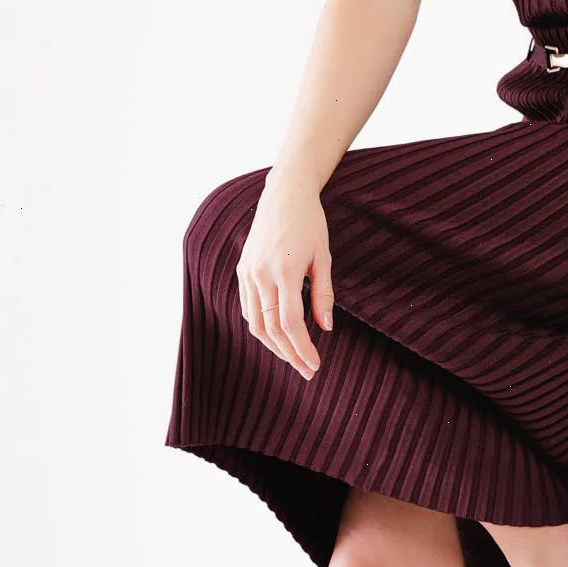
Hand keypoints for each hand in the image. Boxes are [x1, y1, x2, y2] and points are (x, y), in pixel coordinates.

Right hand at [235, 170, 336, 380]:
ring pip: (255, 323)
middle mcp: (261, 275)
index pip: (291, 324)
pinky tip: (276, 334)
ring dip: (273, 345)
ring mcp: (247, 274)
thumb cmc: (310, 223)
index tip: (315, 365)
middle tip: (307, 370)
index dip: (302, 348)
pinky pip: (247, 308)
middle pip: (271, 329)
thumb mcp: (323, 256)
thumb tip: (325, 328)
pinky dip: (261, 326)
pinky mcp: (241, 271)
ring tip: (293, 358)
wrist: (283, 195)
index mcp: (286, 271)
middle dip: (289, 354)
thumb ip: (323, 293)